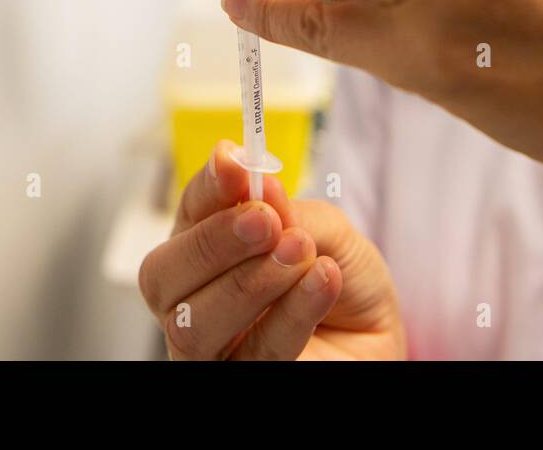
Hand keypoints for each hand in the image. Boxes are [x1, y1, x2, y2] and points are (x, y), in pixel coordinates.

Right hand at [138, 140, 405, 359]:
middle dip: (212, 242)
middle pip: (163, 276)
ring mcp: (214, 348)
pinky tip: (322, 280)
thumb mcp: (329, 232)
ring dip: (251, 281)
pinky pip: (254, 355)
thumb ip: (293, 213)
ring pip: (195, 325)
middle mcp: (196, 299)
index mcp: (209, 250)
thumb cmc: (344, 282)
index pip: (188, 214)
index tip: (234, 162)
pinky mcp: (243, 380)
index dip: (207, 187)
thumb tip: (260, 185)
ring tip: (301, 251)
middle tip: (264, 221)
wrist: (379, 339)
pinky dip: (291, 313)